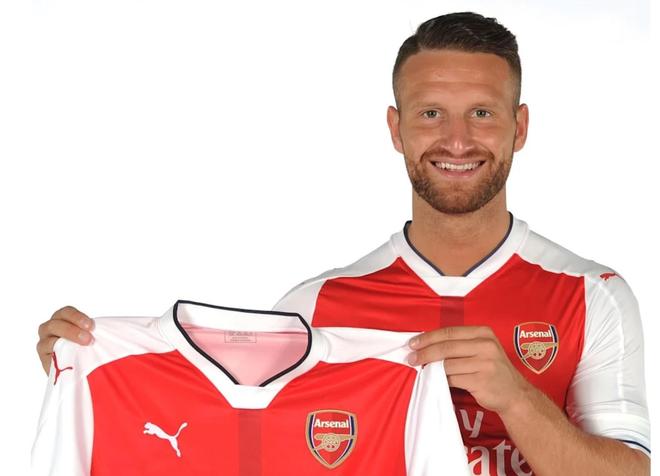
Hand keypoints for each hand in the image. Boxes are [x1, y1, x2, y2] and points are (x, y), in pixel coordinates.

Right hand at [37, 306, 94, 374]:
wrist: (79, 368)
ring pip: (48, 341)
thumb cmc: (88, 347)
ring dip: (65, 345)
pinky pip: (48, 358)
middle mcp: (49, 330)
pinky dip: (58, 358)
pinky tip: (71, 360)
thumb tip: (120, 327)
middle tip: (88, 339)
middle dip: (72, 331)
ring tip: (81, 349)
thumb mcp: (92, 334)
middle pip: (55, 324)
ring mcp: (44, 345)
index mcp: (61, 319)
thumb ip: (96, 330)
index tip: (91, 326)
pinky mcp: (44, 360)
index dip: (77, 317)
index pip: (66, 312)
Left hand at [408, 325, 532, 414]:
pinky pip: (453, 379)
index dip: (428, 337)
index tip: (413, 343)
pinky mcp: (481, 380)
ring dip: (431, 367)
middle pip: (446, 347)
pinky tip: (435, 379)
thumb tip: (427, 344)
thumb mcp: (482, 349)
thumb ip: (460, 344)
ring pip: (448, 364)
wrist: (515, 394)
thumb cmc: (493, 370)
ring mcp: (485, 363)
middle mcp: (486, 345)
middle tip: (411, 357)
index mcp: (484, 333)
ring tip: (422, 369)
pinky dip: (440, 379)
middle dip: (425, 352)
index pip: (449, 332)